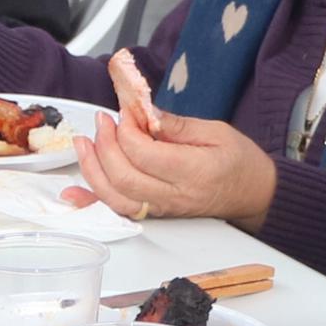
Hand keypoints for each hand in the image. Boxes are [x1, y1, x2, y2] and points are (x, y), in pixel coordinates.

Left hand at [73, 93, 278, 226]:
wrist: (254, 194)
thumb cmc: (240, 162)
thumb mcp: (216, 131)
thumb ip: (176, 125)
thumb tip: (142, 110)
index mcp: (194, 172)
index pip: (145, 154)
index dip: (127, 131)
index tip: (126, 112)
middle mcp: (175, 197)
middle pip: (124, 177)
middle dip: (106, 145)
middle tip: (104, 120)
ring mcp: (163, 210)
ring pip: (115, 198)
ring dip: (92, 169)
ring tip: (84, 142)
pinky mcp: (155, 214)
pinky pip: (118, 211)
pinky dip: (92, 202)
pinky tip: (72, 194)